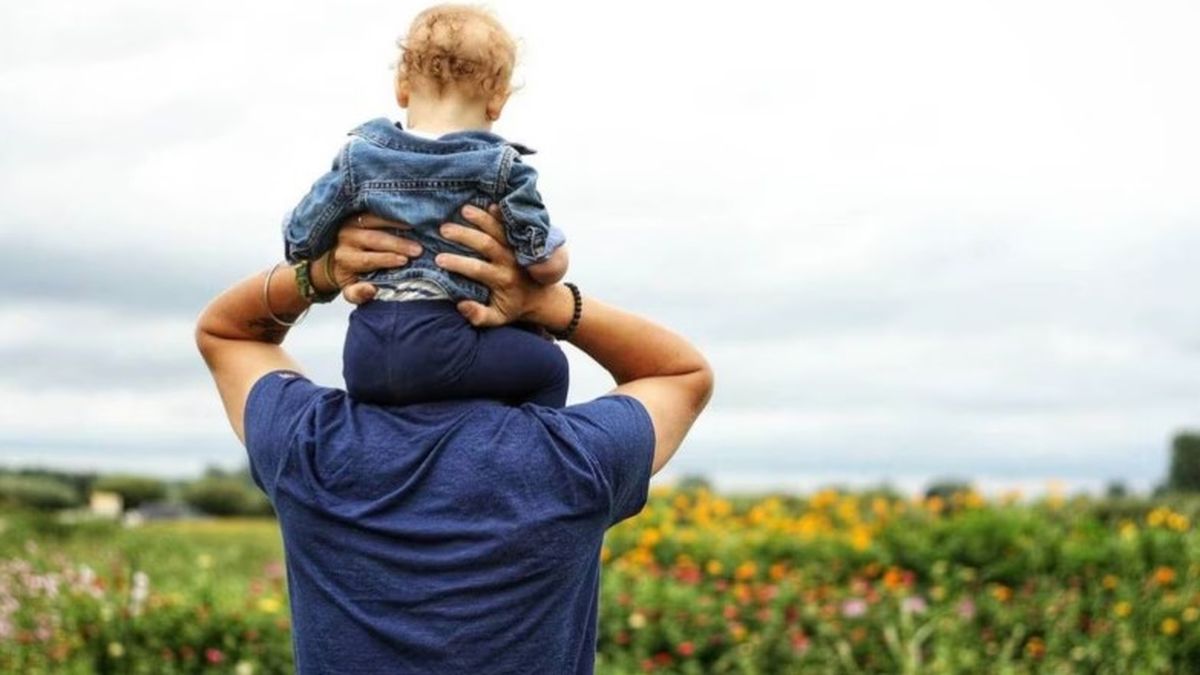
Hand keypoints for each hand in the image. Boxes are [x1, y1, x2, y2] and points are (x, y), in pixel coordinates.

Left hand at [318, 213, 421, 303]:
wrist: (334, 257)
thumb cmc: (350, 275)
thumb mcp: (350, 290)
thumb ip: (358, 294)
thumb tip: (372, 290)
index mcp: (345, 258)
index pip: (367, 259)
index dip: (386, 259)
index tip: (404, 261)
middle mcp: (346, 238)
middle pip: (374, 239)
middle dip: (398, 244)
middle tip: (418, 249)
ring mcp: (351, 222)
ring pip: (375, 220)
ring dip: (397, 224)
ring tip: (416, 228)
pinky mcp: (357, 212)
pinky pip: (376, 209)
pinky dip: (392, 213)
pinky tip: (408, 216)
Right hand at [436, 205, 563, 326]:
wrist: (540, 297)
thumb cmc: (512, 307)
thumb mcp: (497, 318)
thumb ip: (479, 315)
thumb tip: (461, 304)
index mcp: (502, 280)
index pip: (477, 269)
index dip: (458, 263)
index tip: (439, 259)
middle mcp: (509, 262)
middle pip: (486, 244)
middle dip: (465, 235)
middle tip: (443, 229)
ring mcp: (516, 249)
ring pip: (499, 230)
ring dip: (481, 219)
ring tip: (463, 209)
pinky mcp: (520, 241)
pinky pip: (511, 226)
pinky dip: (502, 215)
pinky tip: (490, 204)